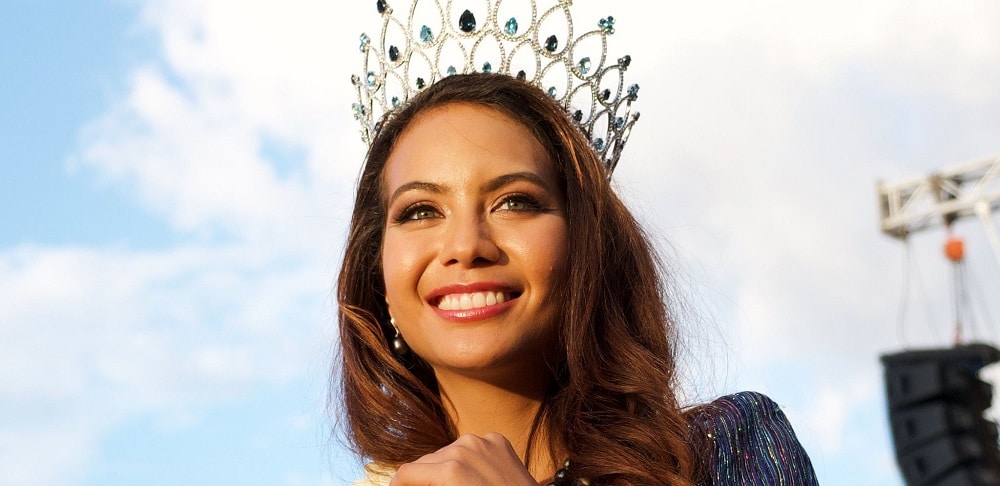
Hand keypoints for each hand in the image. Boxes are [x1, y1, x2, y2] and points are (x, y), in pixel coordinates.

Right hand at [390, 432, 537, 485]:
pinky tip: (473, 476)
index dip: (397, 485)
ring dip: (442, 467)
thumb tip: (409, 483)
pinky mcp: (497, 438)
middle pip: (425, 461)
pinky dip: (465, 459)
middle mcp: (463, 447)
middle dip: (421, 479)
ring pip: (446, 452)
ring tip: (450, 485)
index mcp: (449, 470)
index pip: (407, 473)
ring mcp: (482, 440)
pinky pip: (470, 447)